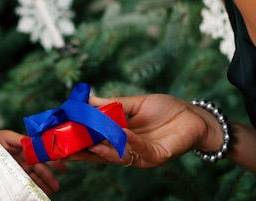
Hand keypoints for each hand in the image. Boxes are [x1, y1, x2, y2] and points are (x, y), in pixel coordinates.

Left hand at [0, 129, 65, 194]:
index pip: (41, 154)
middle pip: (40, 168)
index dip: (52, 159)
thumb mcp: (5, 137)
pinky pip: (28, 181)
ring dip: (45, 184)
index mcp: (25, 147)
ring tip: (51, 192)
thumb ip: (19, 139)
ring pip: (36, 177)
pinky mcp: (16, 175)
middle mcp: (25, 158)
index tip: (61, 166)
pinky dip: (36, 187)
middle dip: (50, 177)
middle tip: (57, 186)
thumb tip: (32, 141)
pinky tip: (42, 192)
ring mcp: (21, 167)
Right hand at [65, 94, 209, 167]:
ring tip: (89, 142)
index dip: (77, 140)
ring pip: (117, 156)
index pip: (94, 142)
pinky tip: (121, 132)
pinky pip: (140, 151)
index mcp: (120, 137)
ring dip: (103, 150)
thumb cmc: (166, 109)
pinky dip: (129, 142)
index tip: (59, 136)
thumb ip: (111, 104)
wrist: (195, 116)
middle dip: (82, 152)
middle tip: (65, 148)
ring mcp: (141, 155)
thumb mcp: (134, 103)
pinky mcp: (157, 157)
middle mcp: (127, 149)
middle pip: (100, 154)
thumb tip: (87, 99)